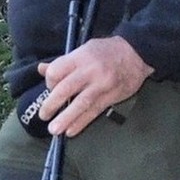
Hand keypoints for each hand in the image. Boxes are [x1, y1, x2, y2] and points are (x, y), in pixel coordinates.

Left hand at [33, 34, 151, 137]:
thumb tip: (41, 69)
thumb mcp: (84, 49)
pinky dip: (81, 122)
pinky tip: (71, 130)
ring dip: (65, 118)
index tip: (50, 88)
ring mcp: (101, 84)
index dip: (50, 82)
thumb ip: (64, 62)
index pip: (57, 71)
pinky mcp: (111, 96)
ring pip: (80, 103)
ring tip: (54, 130)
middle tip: (43, 116)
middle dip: (51, 104)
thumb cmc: (108, 50)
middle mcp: (90, 70)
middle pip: (65, 89)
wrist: (137, 53)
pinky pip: (94, 111)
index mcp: (80, 57)